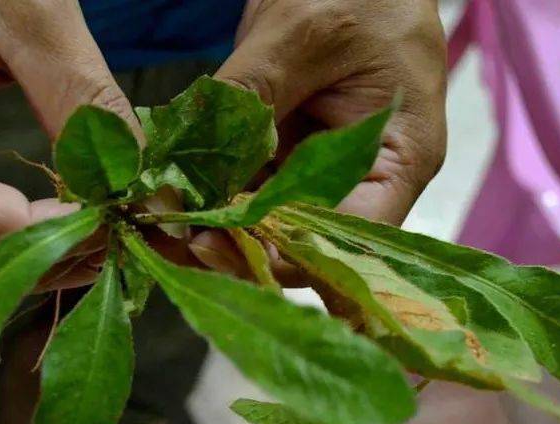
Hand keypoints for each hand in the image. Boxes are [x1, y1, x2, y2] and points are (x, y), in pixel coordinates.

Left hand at [191, 0, 447, 282]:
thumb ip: (253, 96)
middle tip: (175, 238)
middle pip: (301, 238)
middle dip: (239, 244)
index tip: (219, 245)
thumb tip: (196, 160)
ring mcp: (318, 164)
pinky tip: (169, 192)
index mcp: (397, 160)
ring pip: (266, 216)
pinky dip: (209, 189)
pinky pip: (246, 182)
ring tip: (161, 222)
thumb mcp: (306, 32)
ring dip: (215, 222)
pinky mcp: (284, 147)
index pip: (345, 238)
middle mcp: (360, 177)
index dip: (284, 254)